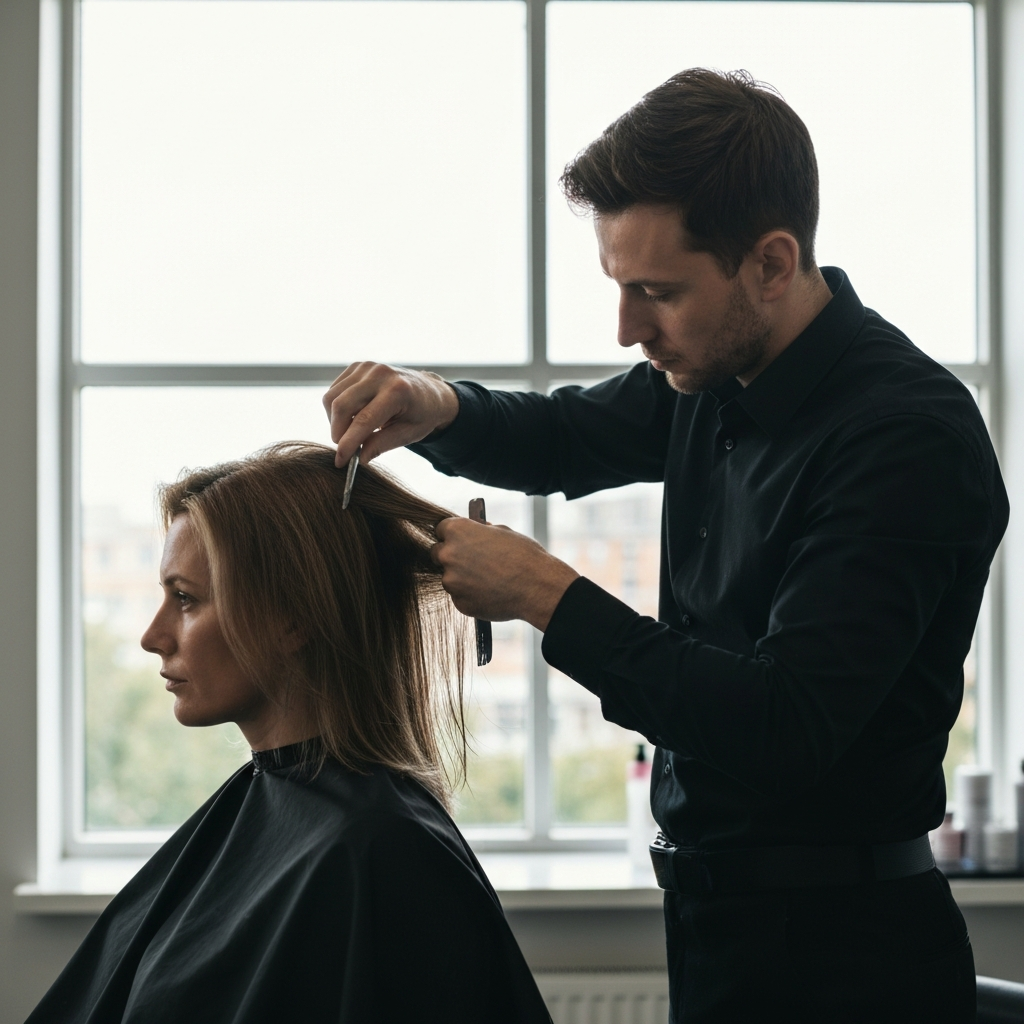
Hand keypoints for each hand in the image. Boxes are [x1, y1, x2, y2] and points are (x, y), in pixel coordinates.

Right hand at [322, 362, 460, 467]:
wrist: (429, 391)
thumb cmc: (421, 415)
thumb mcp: (408, 435)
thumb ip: (381, 445)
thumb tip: (358, 458)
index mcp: (398, 391)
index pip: (363, 420)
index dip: (348, 443)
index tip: (340, 462)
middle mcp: (380, 374)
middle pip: (341, 406)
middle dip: (337, 432)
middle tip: (344, 449)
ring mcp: (367, 367)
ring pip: (332, 398)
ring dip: (335, 421)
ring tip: (351, 432)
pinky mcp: (357, 366)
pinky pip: (334, 390)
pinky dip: (336, 408)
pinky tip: (352, 417)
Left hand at [431, 518, 578, 631]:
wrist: (537, 587)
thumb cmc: (524, 555)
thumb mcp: (503, 532)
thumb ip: (482, 532)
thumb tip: (476, 532)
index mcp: (458, 531)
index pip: (440, 529)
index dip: (451, 535)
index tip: (459, 540)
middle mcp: (448, 554)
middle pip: (437, 554)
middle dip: (451, 557)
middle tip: (471, 562)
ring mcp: (451, 581)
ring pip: (450, 578)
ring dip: (463, 579)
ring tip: (490, 580)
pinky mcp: (459, 603)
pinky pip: (461, 597)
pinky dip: (471, 596)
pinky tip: (492, 593)